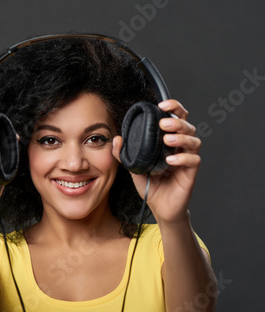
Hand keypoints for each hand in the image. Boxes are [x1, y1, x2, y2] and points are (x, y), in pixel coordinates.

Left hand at [112, 100, 200, 223]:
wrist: (160, 207)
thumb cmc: (150, 185)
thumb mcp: (134, 167)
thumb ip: (124, 154)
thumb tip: (116, 139)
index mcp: (168, 141)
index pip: (176, 118)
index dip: (173, 108)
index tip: (161, 104)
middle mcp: (180, 147)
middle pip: (188, 126)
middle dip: (177, 121)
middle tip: (163, 123)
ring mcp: (187, 159)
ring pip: (194, 140)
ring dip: (181, 137)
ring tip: (168, 139)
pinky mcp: (191, 173)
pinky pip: (193, 160)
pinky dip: (183, 158)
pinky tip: (171, 160)